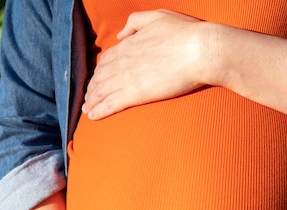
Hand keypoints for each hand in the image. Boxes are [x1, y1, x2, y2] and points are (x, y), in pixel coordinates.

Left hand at [82, 9, 222, 119]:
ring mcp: (126, 78)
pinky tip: (92, 117)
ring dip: (92, 101)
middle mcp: (122, 61)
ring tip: (87, 110)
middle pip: (100, 77)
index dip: (99, 71)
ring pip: (101, 92)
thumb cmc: (184, 33)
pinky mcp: (134, 94)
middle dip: (92, 88)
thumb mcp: (157, 16)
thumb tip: (120, 34)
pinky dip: (98, 111)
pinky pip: (110, 104)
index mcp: (127, 44)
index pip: (106, 60)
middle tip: (88, 98)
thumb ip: (135, 22)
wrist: (199, 50)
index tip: (97, 79)